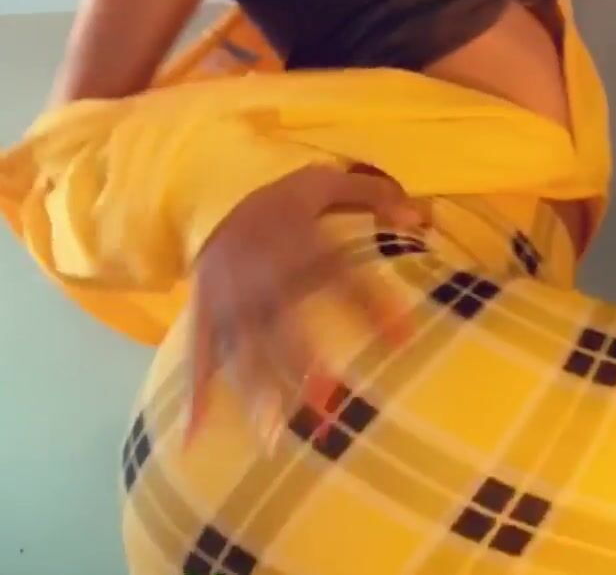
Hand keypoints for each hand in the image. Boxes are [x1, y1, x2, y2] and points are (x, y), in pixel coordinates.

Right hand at [185, 164, 425, 450]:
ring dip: (256, 388)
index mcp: (297, 243)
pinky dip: (196, 394)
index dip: (372, 303)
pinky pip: (199, 356)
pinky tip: (194, 435)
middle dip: (302, 354)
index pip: (340, 275)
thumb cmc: (280, 203)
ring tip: (272, 433)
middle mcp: (262, 275)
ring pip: (242, 347)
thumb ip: (373, 193)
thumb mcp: (324, 182)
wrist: (206, 198)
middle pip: (284, 317)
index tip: (405, 337)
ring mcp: (229, 300)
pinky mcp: (205, 316)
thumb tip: (418, 216)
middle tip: (328, 392)